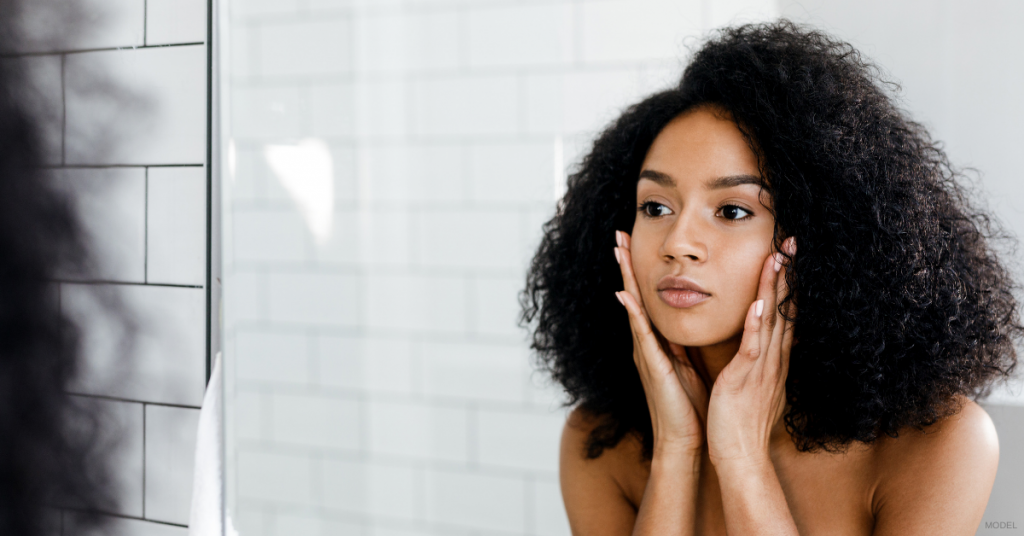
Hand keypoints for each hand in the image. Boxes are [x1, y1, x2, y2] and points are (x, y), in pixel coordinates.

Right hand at [614, 230, 709, 456]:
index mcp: (657, 342)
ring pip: (634, 308)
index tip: (634, 242)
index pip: (647, 299)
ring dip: (625, 279)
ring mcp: (645, 353)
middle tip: (618, 234)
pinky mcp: (653, 366)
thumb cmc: (689, 405)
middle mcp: (646, 343)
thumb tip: (687, 320)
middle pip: (634, 296)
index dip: (639, 271)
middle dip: (626, 265)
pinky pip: (641, 335)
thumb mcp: (688, 364)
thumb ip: (682, 343)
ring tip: (618, 252)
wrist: (685, 439)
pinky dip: (633, 314)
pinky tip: (625, 295)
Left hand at [706, 237, 795, 468]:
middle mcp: (772, 359)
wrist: (739, 455)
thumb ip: (754, 360)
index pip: (782, 313)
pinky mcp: (745, 379)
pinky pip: (752, 347)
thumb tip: (755, 341)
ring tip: (779, 257)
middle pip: (782, 309)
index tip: (788, 254)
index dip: (787, 283)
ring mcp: (761, 367)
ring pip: (770, 320)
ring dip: (774, 288)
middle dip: (787, 274)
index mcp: (771, 359)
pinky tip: (758, 302)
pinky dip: (756, 325)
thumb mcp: (751, 383)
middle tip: (791, 242)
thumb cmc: (740, 421)